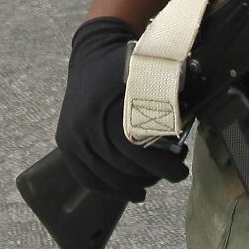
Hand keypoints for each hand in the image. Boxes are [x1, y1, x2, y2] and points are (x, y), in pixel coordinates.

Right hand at [53, 17, 187, 201]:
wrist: (91, 54)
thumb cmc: (128, 66)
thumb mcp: (149, 77)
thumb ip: (164, 106)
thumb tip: (183, 140)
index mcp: (107, 106)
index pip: (135, 149)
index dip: (160, 166)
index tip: (180, 171)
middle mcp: (85, 123)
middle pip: (121, 166)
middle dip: (152, 176)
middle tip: (174, 174)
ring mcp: (72, 135)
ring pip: (106, 176)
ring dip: (134, 185)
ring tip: (155, 182)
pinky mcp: (65, 143)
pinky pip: (87, 178)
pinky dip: (112, 191)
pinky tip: (134, 194)